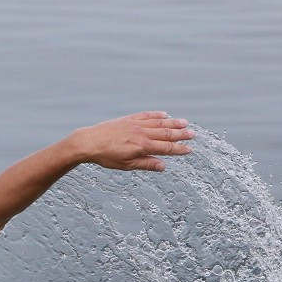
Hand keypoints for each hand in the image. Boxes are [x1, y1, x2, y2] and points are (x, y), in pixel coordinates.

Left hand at [70, 111, 193, 171]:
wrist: (88, 142)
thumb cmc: (106, 156)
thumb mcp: (126, 165)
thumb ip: (146, 164)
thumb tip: (163, 166)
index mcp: (142, 146)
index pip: (166, 148)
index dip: (179, 149)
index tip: (189, 149)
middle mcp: (142, 133)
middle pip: (166, 133)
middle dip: (181, 134)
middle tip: (193, 134)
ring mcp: (135, 124)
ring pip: (159, 123)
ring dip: (173, 123)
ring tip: (185, 123)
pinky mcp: (128, 119)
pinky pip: (146, 115)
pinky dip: (157, 115)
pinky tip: (165, 115)